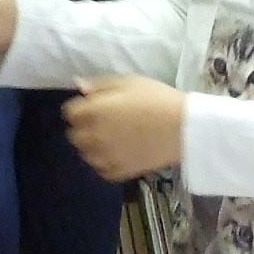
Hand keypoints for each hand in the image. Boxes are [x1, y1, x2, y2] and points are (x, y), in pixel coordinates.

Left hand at [62, 75, 184, 181]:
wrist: (183, 127)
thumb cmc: (157, 98)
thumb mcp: (128, 82)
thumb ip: (100, 85)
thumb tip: (78, 86)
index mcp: (94, 112)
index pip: (69, 113)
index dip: (81, 107)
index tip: (94, 105)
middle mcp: (94, 136)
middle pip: (74, 135)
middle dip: (83, 127)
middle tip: (103, 121)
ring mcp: (106, 157)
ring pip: (86, 154)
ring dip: (92, 146)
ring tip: (111, 138)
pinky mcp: (121, 171)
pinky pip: (102, 170)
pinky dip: (105, 163)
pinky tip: (117, 154)